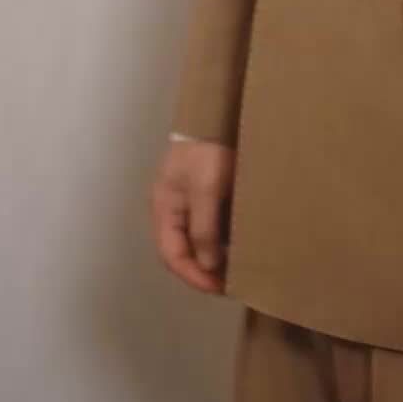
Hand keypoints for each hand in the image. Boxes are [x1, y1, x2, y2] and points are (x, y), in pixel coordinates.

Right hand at [148, 138, 234, 291]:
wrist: (218, 114)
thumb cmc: (208, 152)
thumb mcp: (207, 189)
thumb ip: (204, 228)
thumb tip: (209, 265)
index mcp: (164, 209)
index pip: (171, 256)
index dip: (193, 276)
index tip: (219, 287)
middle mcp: (171, 209)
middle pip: (182, 251)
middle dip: (203, 271)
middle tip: (230, 283)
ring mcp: (186, 201)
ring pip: (195, 240)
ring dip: (213, 257)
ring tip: (237, 268)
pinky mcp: (204, 193)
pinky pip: (208, 226)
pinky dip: (220, 240)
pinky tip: (238, 244)